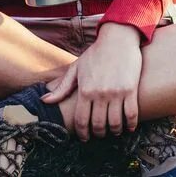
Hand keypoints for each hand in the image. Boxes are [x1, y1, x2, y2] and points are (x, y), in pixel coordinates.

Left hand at [43, 23, 142, 139]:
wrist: (118, 39)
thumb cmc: (96, 53)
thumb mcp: (76, 68)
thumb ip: (62, 87)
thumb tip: (44, 101)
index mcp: (85, 90)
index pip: (81, 120)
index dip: (82, 133)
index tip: (84, 137)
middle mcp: (100, 94)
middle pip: (98, 125)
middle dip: (98, 134)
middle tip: (99, 134)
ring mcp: (116, 92)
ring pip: (115, 123)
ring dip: (114, 131)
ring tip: (114, 131)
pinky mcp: (130, 90)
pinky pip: (131, 114)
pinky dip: (130, 125)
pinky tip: (128, 127)